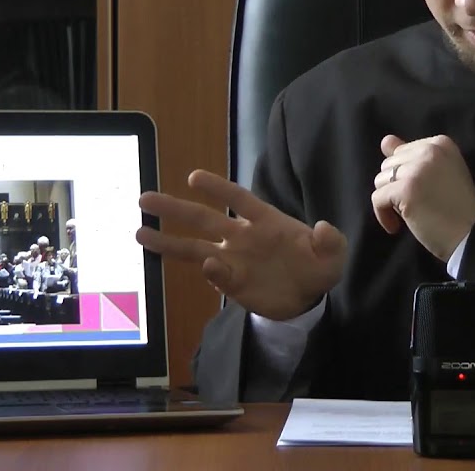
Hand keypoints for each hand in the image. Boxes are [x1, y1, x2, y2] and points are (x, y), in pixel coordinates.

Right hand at [135, 170, 347, 320]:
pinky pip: (217, 276)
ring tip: (140, 233)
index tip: (193, 177)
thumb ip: (331, 241)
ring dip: (168, 242)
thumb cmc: (319, 265)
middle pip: (204, 219)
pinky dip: (211, 273)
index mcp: (265, 220)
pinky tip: (206, 266)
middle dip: (175, 208)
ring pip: (195, 248)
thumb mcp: (334, 254)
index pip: (237, 198)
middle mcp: (242, 236)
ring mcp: (234, 260)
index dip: (217, 188)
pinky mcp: (233, 284)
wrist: (311, 297)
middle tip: (145, 198)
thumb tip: (322, 228)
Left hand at [371, 135, 474, 261]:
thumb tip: (385, 140)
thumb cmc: (457, 208)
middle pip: (389, 164)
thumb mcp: (439, 173)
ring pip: (380, 180)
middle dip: (395, 187)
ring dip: (389, 201)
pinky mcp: (405, 189)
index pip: (402, 152)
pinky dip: (382, 215)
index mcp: (440, 143)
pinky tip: (396, 227)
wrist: (471, 235)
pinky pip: (377, 198)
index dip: (405, 176)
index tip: (418, 193)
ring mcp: (417, 169)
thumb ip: (411, 155)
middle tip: (415, 205)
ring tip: (408, 215)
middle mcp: (429, 150)